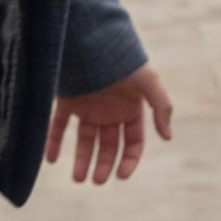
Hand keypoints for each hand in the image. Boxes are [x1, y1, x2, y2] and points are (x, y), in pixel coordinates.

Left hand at [45, 62, 173, 184]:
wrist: (94, 39)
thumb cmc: (125, 61)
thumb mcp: (149, 82)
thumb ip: (162, 107)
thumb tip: (168, 137)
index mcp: (130, 109)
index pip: (133, 142)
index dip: (130, 160)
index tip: (121, 175)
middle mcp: (109, 111)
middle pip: (108, 145)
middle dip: (103, 164)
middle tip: (96, 181)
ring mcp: (88, 107)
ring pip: (85, 140)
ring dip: (81, 160)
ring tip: (78, 179)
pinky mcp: (67, 101)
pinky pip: (59, 125)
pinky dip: (54, 142)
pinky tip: (51, 160)